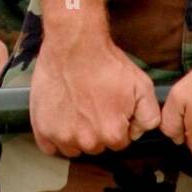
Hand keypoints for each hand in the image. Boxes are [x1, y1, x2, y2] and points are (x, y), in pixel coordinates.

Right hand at [30, 34, 160, 156]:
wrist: (74, 43)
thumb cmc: (106, 63)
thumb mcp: (142, 85)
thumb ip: (149, 116)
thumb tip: (138, 133)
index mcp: (112, 134)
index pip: (119, 142)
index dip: (116, 124)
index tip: (110, 108)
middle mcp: (87, 141)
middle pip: (95, 146)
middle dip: (96, 130)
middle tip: (91, 104)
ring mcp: (61, 136)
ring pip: (72, 147)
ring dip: (75, 134)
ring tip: (74, 108)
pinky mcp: (42, 128)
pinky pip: (49, 147)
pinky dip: (53, 137)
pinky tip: (59, 119)